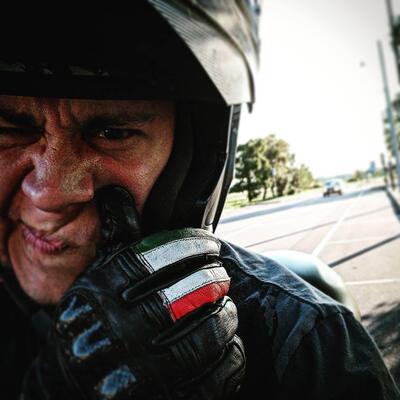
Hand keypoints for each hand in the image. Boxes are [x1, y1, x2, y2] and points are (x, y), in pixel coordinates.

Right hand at [22, 186, 244, 399]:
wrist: (67, 385)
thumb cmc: (91, 320)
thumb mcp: (94, 278)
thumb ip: (114, 239)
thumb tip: (117, 191)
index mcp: (97, 297)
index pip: (153, 258)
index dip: (191, 244)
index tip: (210, 243)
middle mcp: (113, 333)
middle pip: (182, 296)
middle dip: (213, 279)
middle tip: (222, 274)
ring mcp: (137, 374)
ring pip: (204, 335)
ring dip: (225, 316)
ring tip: (226, 307)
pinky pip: (214, 377)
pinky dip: (230, 357)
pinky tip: (228, 343)